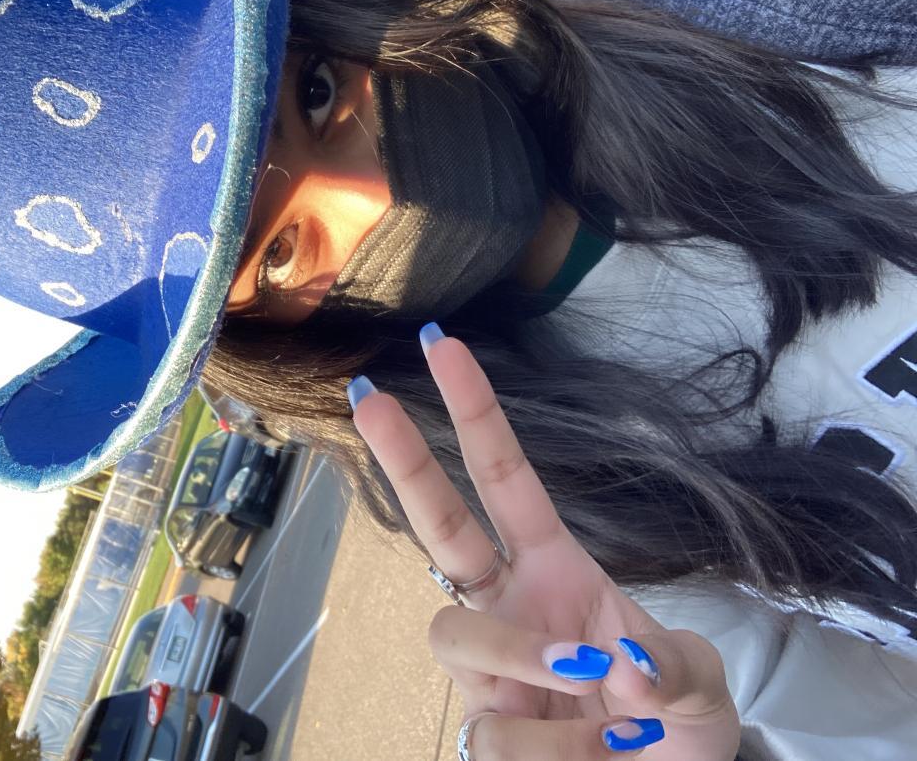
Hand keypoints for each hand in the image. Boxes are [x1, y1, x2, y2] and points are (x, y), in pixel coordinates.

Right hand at [348, 325, 740, 759]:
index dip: (475, 411)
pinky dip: (555, 748)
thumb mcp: (697, 689)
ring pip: (454, 633)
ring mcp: (488, 668)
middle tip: (369, 397)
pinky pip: (491, 730)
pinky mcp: (483, 726)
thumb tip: (618, 667)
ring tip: (595, 698)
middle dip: (403, 458)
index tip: (443, 347)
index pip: (505, 478)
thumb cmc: (672, 730)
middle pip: (438, 523)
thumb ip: (670, 670)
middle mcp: (507, 604)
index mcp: (556, 566)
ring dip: (522, 658)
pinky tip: (596, 757)